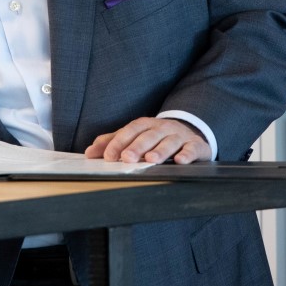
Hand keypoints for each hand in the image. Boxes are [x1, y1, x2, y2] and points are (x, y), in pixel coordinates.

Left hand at [84, 117, 208, 164]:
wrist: (190, 133)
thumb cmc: (156, 138)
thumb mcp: (135, 137)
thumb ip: (112, 142)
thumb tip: (89, 152)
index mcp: (146, 125)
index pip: (131, 131)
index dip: (119, 142)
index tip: (108, 156)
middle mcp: (163, 128)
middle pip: (149, 136)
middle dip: (138, 147)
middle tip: (127, 158)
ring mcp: (180, 136)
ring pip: (169, 142)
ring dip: (160, 150)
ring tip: (151, 160)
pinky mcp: (196, 146)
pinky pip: (192, 148)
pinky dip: (187, 154)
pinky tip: (181, 161)